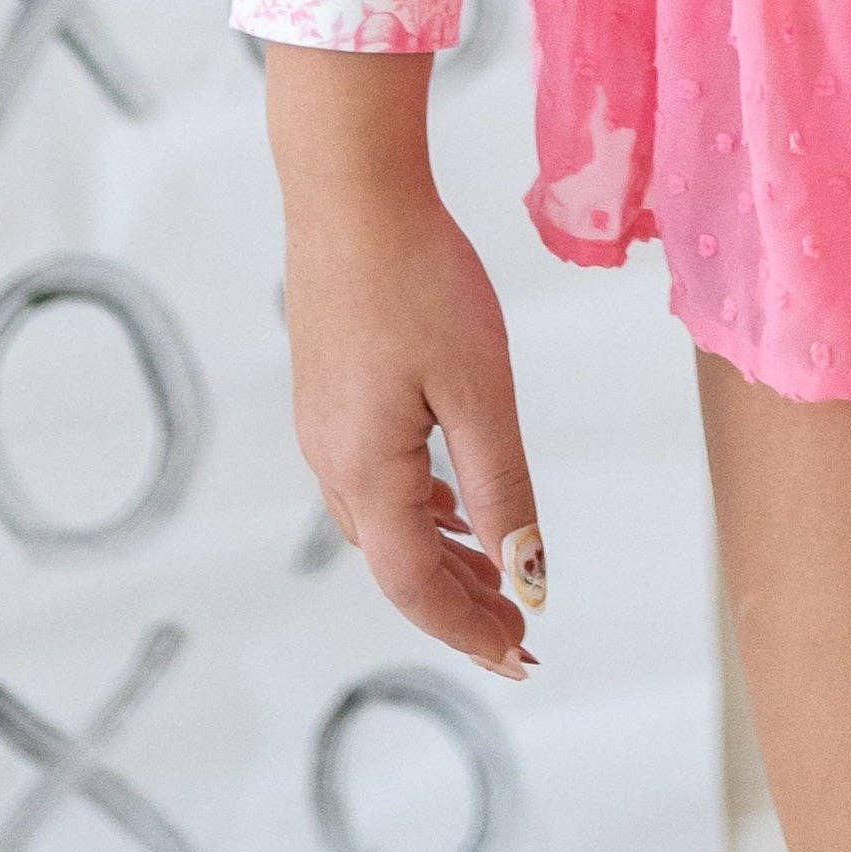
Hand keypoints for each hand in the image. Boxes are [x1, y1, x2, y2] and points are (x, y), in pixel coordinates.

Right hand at [281, 182, 546, 678]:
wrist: (349, 195)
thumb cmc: (419, 278)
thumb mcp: (478, 385)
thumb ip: (501, 484)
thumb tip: (527, 573)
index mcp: (366, 472)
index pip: (415, 587)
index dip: (469, 629)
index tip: (523, 657)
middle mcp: (332, 463)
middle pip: (397, 566)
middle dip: (460, 607)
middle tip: (521, 635)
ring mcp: (323, 430)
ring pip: (384, 527)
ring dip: (441, 563)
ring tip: (497, 584)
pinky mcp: (328, 397)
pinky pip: (373, 485)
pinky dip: (419, 514)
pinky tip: (452, 508)